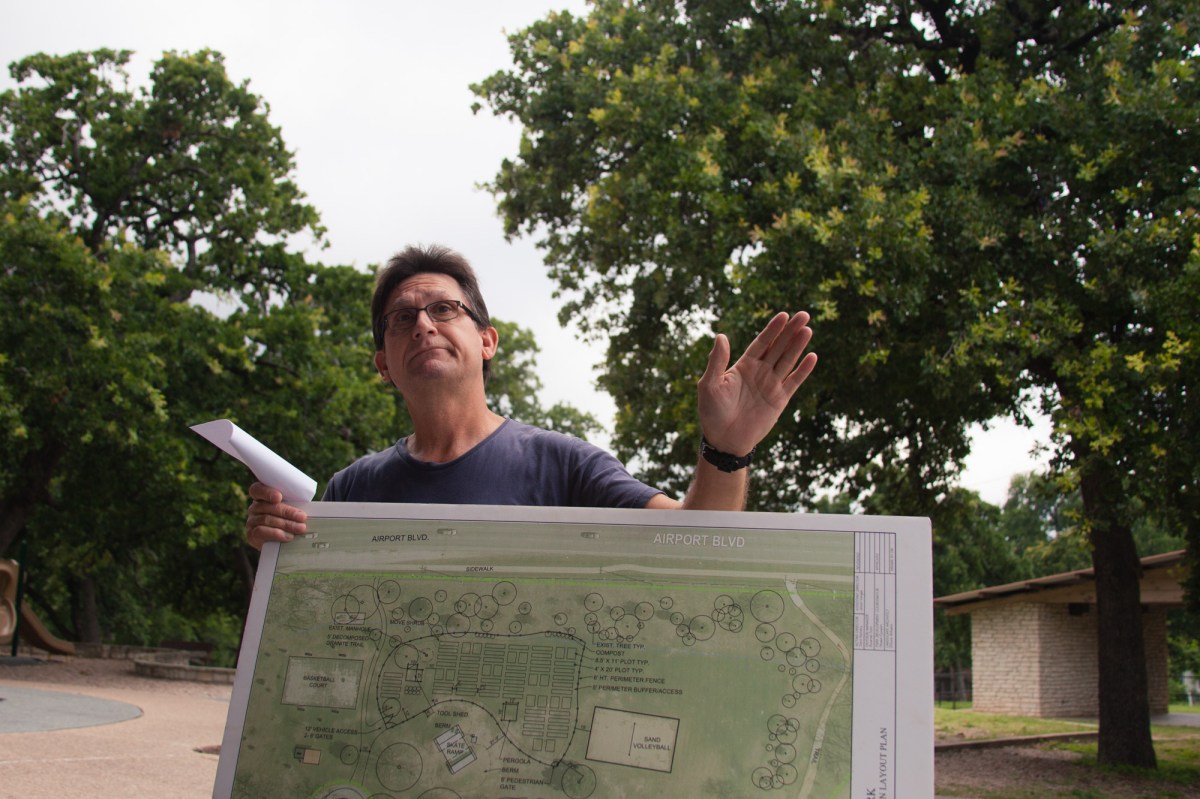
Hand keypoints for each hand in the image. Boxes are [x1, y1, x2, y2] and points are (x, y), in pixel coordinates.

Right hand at [245, 481, 307, 549]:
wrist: (279, 539)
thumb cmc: (288, 517)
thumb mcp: (291, 507)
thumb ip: (294, 502)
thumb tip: (309, 507)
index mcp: (261, 496)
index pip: (257, 489)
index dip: (267, 492)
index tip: (279, 497)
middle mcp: (254, 507)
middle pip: (268, 507)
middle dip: (287, 512)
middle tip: (302, 517)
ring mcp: (251, 520)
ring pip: (267, 519)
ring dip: (286, 524)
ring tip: (300, 528)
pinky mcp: (252, 534)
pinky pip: (262, 532)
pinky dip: (276, 534)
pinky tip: (288, 536)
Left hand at [697, 311, 816, 455]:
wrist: (724, 440)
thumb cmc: (712, 412)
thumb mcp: (709, 384)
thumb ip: (717, 361)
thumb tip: (721, 336)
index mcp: (743, 366)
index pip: (761, 343)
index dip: (772, 329)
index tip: (783, 315)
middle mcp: (760, 372)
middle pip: (778, 347)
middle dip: (790, 331)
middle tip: (803, 315)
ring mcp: (771, 385)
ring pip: (788, 361)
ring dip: (798, 346)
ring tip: (808, 330)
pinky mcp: (780, 400)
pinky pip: (793, 382)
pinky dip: (803, 370)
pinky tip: (812, 356)